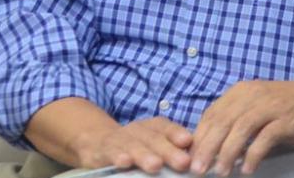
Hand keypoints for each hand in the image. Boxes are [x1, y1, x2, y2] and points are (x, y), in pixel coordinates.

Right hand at [71, 116, 192, 173]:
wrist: (97, 141)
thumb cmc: (134, 145)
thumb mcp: (152, 143)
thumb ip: (171, 149)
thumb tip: (196, 159)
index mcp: (153, 127)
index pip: (167, 128)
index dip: (177, 133)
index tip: (188, 141)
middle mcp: (138, 130)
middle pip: (154, 139)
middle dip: (168, 151)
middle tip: (183, 162)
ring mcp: (121, 139)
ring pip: (134, 146)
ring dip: (145, 155)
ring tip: (156, 165)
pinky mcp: (104, 150)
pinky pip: (111, 152)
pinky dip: (118, 156)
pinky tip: (125, 162)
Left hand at [189, 78, 293, 175]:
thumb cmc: (284, 106)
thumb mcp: (255, 106)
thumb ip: (233, 121)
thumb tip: (207, 147)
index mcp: (240, 92)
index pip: (211, 115)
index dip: (198, 138)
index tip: (190, 158)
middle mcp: (253, 95)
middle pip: (222, 122)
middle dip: (207, 148)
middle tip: (198, 170)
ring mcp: (271, 106)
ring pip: (241, 129)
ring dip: (227, 153)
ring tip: (220, 172)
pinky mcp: (287, 119)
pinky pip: (265, 138)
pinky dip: (253, 155)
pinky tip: (247, 169)